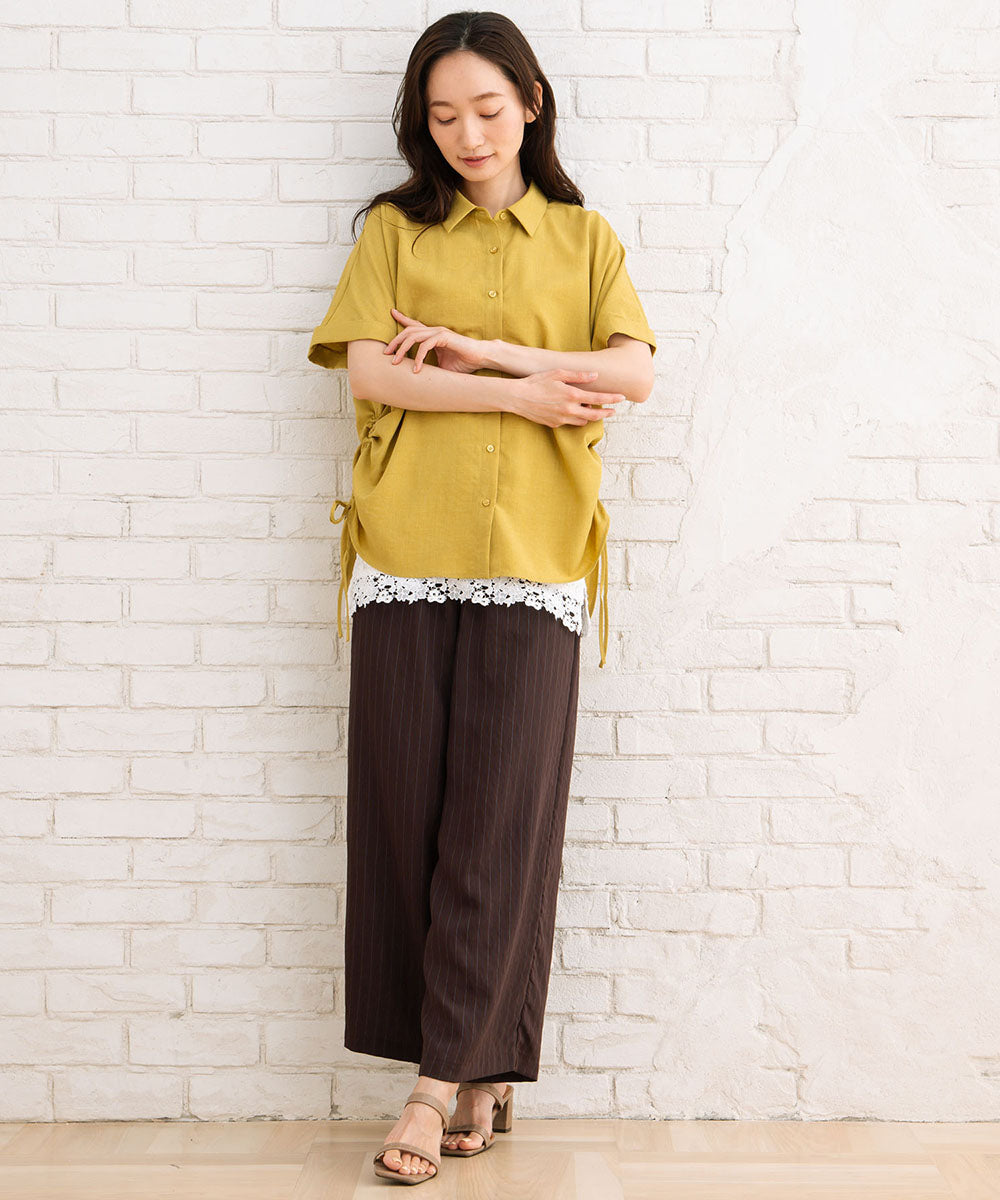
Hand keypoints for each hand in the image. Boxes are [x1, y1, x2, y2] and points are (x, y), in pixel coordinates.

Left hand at [384, 308, 486, 373]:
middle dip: (395, 342)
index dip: (402, 318)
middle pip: (408, 331)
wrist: (480, 358)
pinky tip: (417, 369)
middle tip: (385, 354)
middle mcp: (434, 331)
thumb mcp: (441, 366)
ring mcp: (439, 333)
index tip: (392, 313)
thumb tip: (417, 379)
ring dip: (402, 349)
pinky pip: (426, 345)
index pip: (414, 325)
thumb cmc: (463, 362)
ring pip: (414, 337)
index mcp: (433, 335)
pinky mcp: (444, 337)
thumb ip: (429, 367)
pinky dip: (419, 357)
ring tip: (395, 362)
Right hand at [511, 369, 625, 427]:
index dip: (612, 398)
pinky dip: (575, 418)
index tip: (622, 397)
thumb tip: (595, 375)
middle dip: (606, 413)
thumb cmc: (536, 382)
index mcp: (572, 395)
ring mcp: (561, 419)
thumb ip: (578, 376)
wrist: (517, 397)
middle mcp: (569, 410)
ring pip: (582, 421)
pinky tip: (572, 410)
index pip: (598, 398)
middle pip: (594, 415)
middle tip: (613, 411)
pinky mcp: (554, 424)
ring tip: (590, 408)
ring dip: (589, 416)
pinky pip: (569, 423)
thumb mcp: (558, 374)